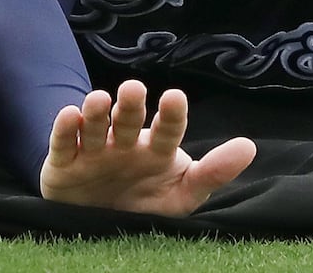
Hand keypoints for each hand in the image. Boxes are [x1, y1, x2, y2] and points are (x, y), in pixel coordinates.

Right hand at [39, 79, 256, 215]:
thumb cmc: (146, 201)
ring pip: (94, 125)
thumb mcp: (183, 195)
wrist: (99, 222)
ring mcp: (93, 151)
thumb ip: (213, 173)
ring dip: (95, 111)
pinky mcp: (63, 164)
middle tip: (134, 88)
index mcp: (155, 150)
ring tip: (98, 99)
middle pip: (127, 119)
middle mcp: (124, 144)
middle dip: (130, 104)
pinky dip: (63, 129)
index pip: (168, 129)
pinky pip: (63, 144)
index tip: (174, 97)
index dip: (171, 115)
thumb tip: (249, 147)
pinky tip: (69, 114)